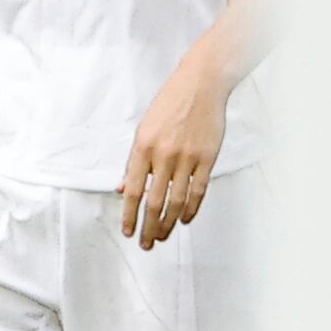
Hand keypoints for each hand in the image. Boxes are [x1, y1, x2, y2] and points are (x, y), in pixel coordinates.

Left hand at [119, 46, 228, 248]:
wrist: (200, 87)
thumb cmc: (168, 107)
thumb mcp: (143, 130)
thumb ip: (133, 162)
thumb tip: (123, 189)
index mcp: (143, 148)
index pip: (134, 191)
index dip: (129, 215)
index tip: (127, 231)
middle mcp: (164, 155)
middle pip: (154, 202)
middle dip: (148, 227)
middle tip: (146, 244)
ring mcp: (187, 158)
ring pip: (177, 201)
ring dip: (168, 224)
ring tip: (162, 237)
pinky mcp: (207, 158)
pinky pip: (198, 191)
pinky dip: (191, 209)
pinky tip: (184, 220)